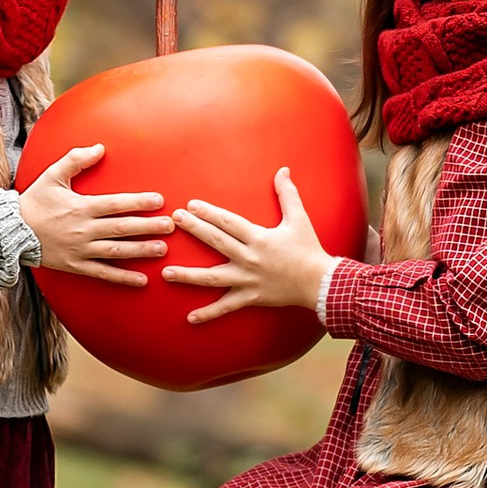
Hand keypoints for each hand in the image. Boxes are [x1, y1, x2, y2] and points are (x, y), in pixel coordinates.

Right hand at [20, 139, 170, 290]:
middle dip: (148, 226)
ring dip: (141, 250)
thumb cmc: (34, 201)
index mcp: (81, 207)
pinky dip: (122, 277)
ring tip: (162, 249)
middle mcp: (84, 229)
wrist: (11, 231)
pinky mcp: (76, 266)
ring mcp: (81, 250)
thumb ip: (76, 159)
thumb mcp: (52, 175)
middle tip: (171, 226)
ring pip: (117, 252)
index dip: (139, 202)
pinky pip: (103, 273)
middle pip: (122, 228)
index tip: (159, 200)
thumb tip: (99, 147)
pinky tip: (142, 279)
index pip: (116, 204)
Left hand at [163, 166, 333, 324]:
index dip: (208, 212)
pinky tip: (189, 318)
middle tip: (173, 220)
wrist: (320, 283)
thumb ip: (287, 194)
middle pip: (216, 242)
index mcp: (259, 238)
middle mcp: (250, 259)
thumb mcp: (299, 219)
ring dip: (188, 276)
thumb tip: (283, 169)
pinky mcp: (250, 298)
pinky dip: (208, 313)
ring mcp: (247, 280)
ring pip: (212, 278)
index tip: (190, 205)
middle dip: (194, 230)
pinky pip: (226, 307)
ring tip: (166, 272)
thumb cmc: (308, 249)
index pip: (228, 222)